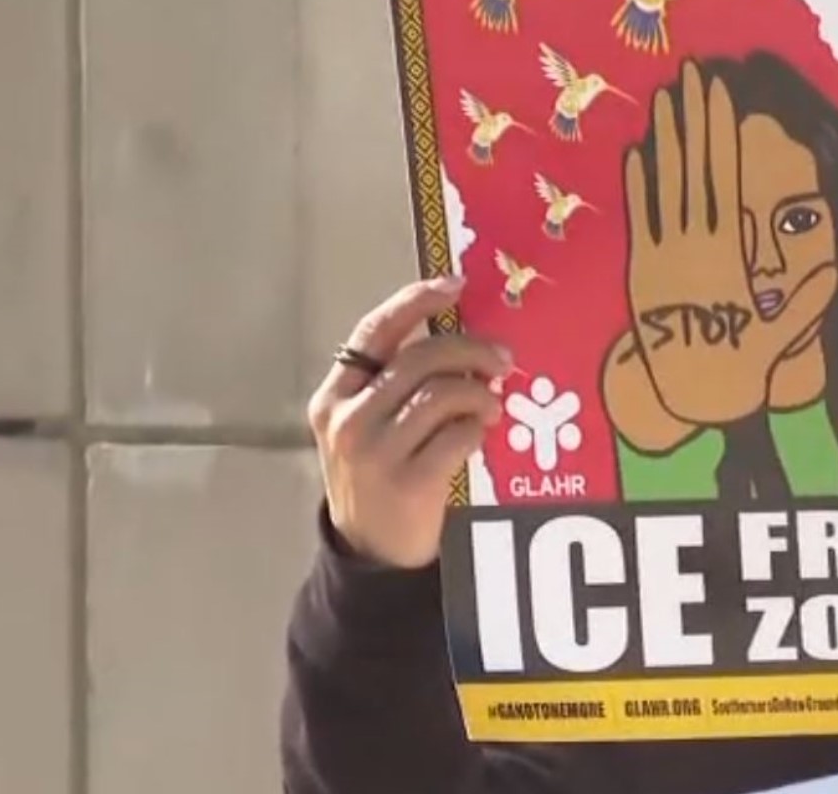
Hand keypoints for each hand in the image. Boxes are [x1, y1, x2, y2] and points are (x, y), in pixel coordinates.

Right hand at [307, 276, 511, 568]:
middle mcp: (348, 419)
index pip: (373, 331)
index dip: (415, 301)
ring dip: (479, 393)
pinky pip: (457, 436)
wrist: (370, 553)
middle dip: (470, 349)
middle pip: (419, 358)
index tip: (455, 284)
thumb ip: (397, 385)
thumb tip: (462, 339)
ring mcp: (375, 452)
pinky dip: (477, 429)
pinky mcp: (407, 482)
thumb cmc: (379, 475)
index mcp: (334, 396)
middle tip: (503, 359)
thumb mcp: (368, 426)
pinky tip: (481, 434)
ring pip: (442, 393)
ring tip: (492, 403)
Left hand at [622, 61, 835, 425]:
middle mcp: (692, 247)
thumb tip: (837, 270)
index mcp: (726, 255)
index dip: (722, 135)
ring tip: (665, 97)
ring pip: (663, 188)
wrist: (690, 397)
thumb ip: (808, 302)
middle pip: (693, 172)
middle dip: (695, 121)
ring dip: (665, 141)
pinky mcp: (642, 270)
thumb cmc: (742, 365)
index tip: (721, 95)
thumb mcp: (781, 334)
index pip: (724, 181)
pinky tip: (637, 152)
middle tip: (693, 75)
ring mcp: (663, 256)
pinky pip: (641, 220)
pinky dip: (638, 185)